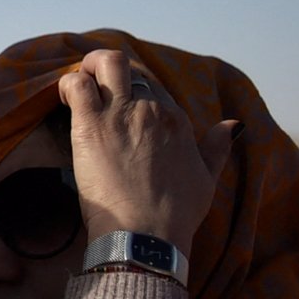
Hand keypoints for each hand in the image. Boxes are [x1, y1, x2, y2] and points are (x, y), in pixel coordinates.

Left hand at [57, 50, 237, 248]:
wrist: (147, 235)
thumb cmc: (175, 213)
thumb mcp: (207, 179)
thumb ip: (218, 147)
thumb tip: (234, 124)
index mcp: (177, 120)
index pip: (152, 87)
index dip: (133, 92)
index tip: (119, 108)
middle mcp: (151, 109)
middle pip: (129, 70)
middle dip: (110, 73)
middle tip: (95, 91)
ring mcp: (121, 113)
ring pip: (106, 63)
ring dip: (89, 66)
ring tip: (78, 86)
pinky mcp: (91, 124)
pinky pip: (77, 85)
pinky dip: (68, 83)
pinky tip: (65, 99)